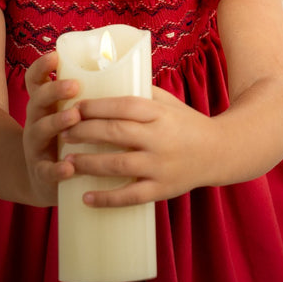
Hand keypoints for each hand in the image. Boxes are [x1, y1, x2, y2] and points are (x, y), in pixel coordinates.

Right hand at [23, 52, 82, 205]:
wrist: (47, 179)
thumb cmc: (72, 138)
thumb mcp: (75, 115)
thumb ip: (94, 98)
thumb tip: (134, 75)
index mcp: (47, 103)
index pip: (36, 79)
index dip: (42, 66)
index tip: (56, 56)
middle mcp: (37, 120)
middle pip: (38, 99)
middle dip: (54, 90)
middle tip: (75, 85)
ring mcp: (36, 146)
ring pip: (40, 130)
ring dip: (56, 122)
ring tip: (74, 117)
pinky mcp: (42, 173)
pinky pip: (46, 170)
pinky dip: (56, 169)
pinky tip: (68, 168)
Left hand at [60, 86, 214, 207]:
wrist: (219, 152)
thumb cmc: (187, 123)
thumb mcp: (168, 102)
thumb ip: (141, 94)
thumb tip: (106, 82)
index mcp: (159, 113)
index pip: (123, 106)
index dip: (96, 106)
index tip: (74, 106)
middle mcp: (159, 138)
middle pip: (115, 133)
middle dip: (85, 132)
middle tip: (63, 132)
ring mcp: (160, 166)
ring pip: (118, 165)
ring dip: (88, 164)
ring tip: (66, 161)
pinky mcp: (161, 189)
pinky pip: (130, 196)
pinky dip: (106, 199)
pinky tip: (85, 197)